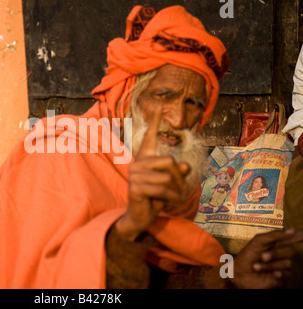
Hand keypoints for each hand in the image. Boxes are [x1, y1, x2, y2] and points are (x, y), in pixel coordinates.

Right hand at [116, 103, 189, 240]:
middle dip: (179, 178)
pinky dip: (170, 198)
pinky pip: (162, 189)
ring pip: (168, 176)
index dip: (155, 121)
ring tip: (171, 198)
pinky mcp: (135, 188)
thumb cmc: (156, 197)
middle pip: (170, 161)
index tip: (159, 104)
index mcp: (146, 158)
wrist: (141, 215)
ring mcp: (135, 175)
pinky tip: (165, 203)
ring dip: (175, 191)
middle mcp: (138, 163)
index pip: (150, 136)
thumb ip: (179, 172)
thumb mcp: (172, 183)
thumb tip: (184, 165)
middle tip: (177, 191)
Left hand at [232, 229, 302, 288]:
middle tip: (262, 257)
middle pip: (291, 251)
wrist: (239, 273)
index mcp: (276, 243)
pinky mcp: (282, 278)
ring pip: (287, 263)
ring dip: (270, 265)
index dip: (299, 236)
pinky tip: (272, 274)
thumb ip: (274, 235)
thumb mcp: (258, 242)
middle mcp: (281, 254)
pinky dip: (279, 273)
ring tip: (257, 267)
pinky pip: (287, 274)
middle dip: (275, 254)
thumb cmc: (246, 256)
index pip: (291, 238)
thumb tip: (292, 230)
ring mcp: (282, 266)